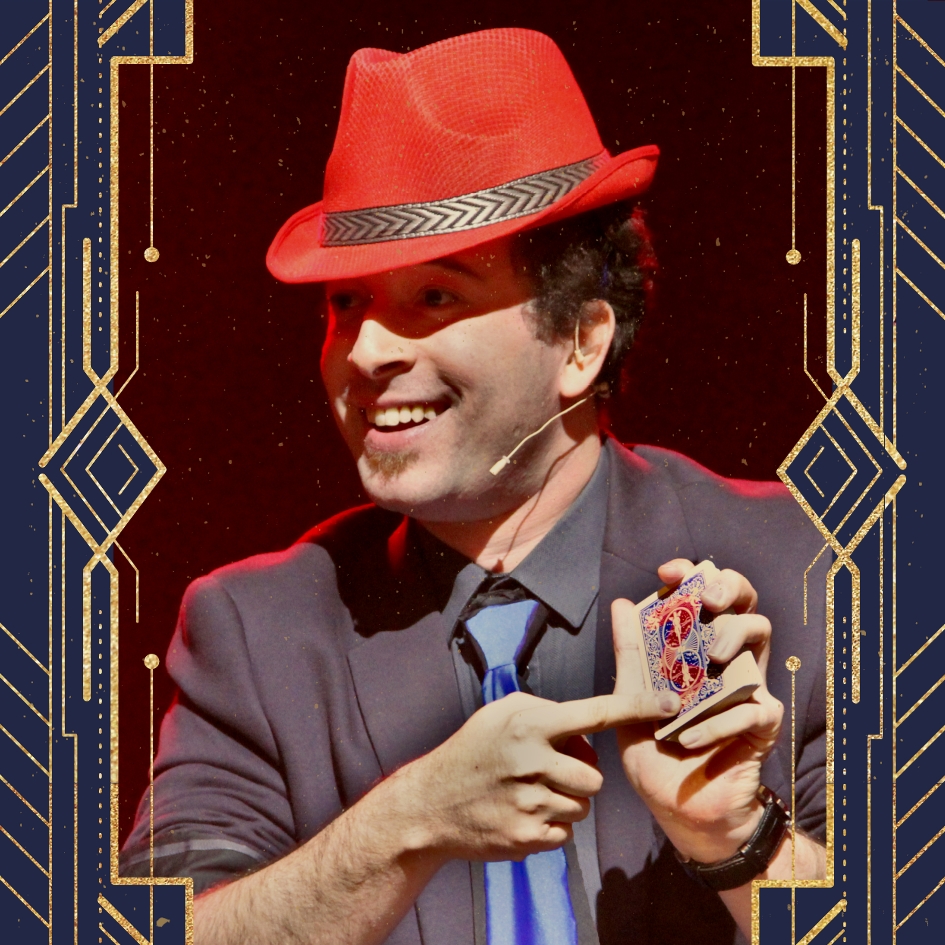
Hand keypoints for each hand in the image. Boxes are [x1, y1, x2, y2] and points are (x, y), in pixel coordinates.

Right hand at [398, 687, 677, 863]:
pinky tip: (524, 811)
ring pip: (584, 806)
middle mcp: (533, 762)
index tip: (672, 702)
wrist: (431, 803)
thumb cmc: (472, 749)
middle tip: (550, 770)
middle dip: (581, 775)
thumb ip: (546, 711)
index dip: (638, 706)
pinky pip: (567, 832)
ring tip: (532, 790)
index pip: (597, 713)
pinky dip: (553, 823)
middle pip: (596, 776)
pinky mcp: (527, 836)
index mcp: (530, 724)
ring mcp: (530, 803)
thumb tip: (588, 724)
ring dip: (567, 800)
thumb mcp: (502, 712)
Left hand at [612, 559, 783, 863]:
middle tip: (706, 599)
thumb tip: (620, 604)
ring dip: (732, 636)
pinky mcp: (762, 724)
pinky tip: (688, 738)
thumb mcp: (629, 702)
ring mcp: (747, 687)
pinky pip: (752, 706)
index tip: (668, 572)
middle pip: (743, 600)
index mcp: (694, 649)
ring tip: (711, 658)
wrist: (678, 812)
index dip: (691, 575)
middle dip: (727, 586)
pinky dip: (718, 721)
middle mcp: (725, 660)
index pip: (703, 597)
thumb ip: (629, 657)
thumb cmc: (655, 753)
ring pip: (759, 633)